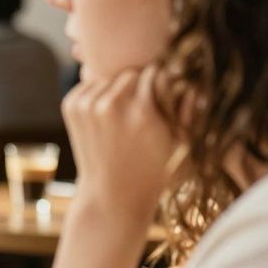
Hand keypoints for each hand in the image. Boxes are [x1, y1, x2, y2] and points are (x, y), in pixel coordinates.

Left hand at [62, 65, 178, 220]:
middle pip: (133, 72)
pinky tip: (108, 116)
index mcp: (142, 112)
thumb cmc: (155, 171)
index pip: (158, 71)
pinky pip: (91, 83)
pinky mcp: (72, 106)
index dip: (165, 82)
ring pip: (111, 76)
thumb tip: (196, 83)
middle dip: (141, 84)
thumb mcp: (181, 145)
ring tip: (126, 115)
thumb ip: (189, 110)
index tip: (166, 95)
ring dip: (119, 88)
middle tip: (146, 107)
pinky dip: (100, 93)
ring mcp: (87, 106)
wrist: (112, 195)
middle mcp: (111, 106)